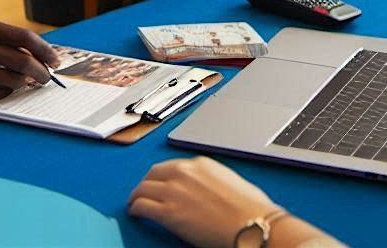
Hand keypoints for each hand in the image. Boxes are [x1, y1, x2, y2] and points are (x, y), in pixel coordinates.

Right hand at [0, 16, 60, 102]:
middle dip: (41, 72)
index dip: (45, 50)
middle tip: (47, 77)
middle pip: (22, 62)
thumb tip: (42, 59)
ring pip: (13, 81)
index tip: (55, 60)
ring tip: (26, 80)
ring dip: (25, 83)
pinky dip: (7, 91)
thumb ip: (10, 42)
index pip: (24, 38)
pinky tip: (3, 86)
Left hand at [129, 157, 277, 247]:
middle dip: (147, 182)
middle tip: (143, 191)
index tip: (159, 182)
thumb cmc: (250, 208)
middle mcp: (183, 172)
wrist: (252, 223)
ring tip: (135, 202)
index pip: (171, 165)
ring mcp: (174, 191)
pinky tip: (134, 213)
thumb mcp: (228, 181)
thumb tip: (203, 189)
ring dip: (137, 194)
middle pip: (153, 173)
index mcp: (199, 163)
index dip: (162, 175)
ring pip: (143, 188)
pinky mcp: (169, 212)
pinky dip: (135, 208)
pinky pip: (142, 206)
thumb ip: (209, 180)